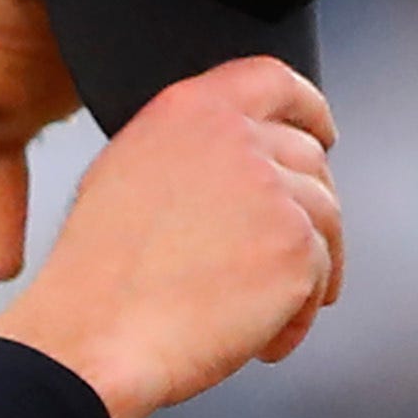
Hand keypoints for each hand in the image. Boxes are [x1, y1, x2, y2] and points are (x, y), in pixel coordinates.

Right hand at [0, 59, 340, 417]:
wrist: (92, 337)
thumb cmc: (97, 277)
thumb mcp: (124, 173)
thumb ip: (188, 149)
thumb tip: (235, 165)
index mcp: (190, 110)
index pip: (275, 80)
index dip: (308, 108)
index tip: (322, 133)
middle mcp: (236, 138)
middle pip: (309, 160)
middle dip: (304, 210)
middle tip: (280, 254)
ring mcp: (272, 190)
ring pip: (325, 220)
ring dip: (306, 268)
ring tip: (264, 312)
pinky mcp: (296, 246)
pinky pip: (320, 276)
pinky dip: (298, 314)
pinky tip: (260, 337)